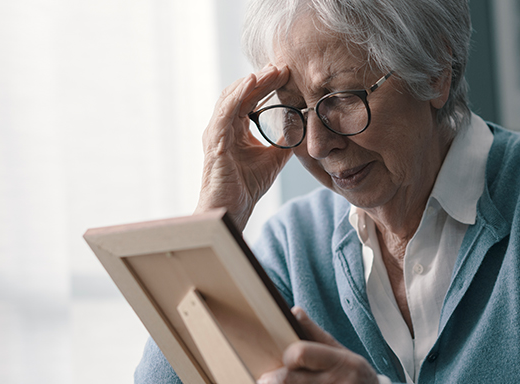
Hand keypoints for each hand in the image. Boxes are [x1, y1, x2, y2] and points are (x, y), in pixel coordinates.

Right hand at [195, 64, 292, 229]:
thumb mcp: (273, 159)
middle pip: (242, 93)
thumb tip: (304, 128)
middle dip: (262, 77)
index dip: (267, 84)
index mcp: (234, 129)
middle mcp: (223, 127)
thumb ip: (284, 141)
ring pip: (232, 97)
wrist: (231, 210)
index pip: (250, 99)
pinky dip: (238, 94)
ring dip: (253, 81)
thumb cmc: (245, 188)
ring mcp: (216, 132)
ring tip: (272, 69)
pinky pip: (225, 111)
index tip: (286, 72)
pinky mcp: (215, 141)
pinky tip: (251, 81)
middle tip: (282, 65)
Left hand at [258, 307, 379, 383]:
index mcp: (340, 362)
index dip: (288, 357)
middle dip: (273, 378)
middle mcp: (335, 383)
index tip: (286, 359)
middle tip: (267, 377)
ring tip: (274, 382)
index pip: (300, 354)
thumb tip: (294, 311)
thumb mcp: (341, 351)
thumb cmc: (353, 373)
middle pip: (287, 379)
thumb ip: (316, 333)